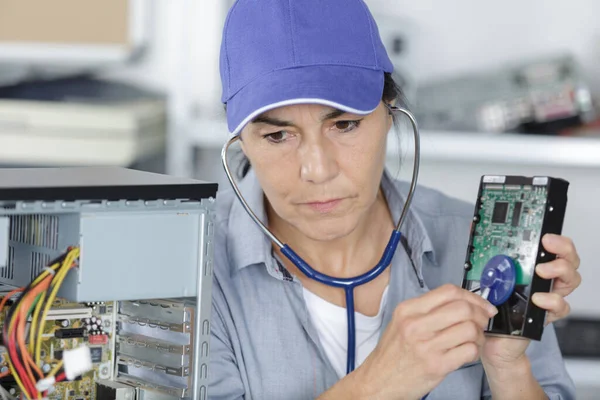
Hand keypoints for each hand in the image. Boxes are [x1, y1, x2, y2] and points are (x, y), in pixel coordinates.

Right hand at [352, 284, 497, 399]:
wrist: (379, 380)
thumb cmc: (393, 353)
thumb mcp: (401, 322)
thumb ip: (426, 310)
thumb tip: (461, 302)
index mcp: (408, 310)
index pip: (449, 292)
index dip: (472, 296)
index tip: (481, 305)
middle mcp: (415, 325)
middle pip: (462, 308)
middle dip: (480, 314)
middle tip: (482, 321)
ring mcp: (426, 346)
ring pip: (469, 329)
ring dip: (479, 334)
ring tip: (474, 339)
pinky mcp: (436, 366)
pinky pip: (469, 351)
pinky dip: (475, 350)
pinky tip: (467, 352)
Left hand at [481, 233, 581, 369]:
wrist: (490, 339)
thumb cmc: (490, 306)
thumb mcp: (484, 276)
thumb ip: (483, 254)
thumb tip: (473, 229)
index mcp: (532, 267)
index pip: (553, 248)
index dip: (555, 239)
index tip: (544, 234)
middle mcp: (544, 281)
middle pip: (568, 260)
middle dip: (562, 249)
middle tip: (546, 246)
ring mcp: (547, 297)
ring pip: (570, 280)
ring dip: (558, 271)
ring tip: (542, 271)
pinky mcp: (546, 316)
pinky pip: (561, 307)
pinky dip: (552, 301)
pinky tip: (539, 298)